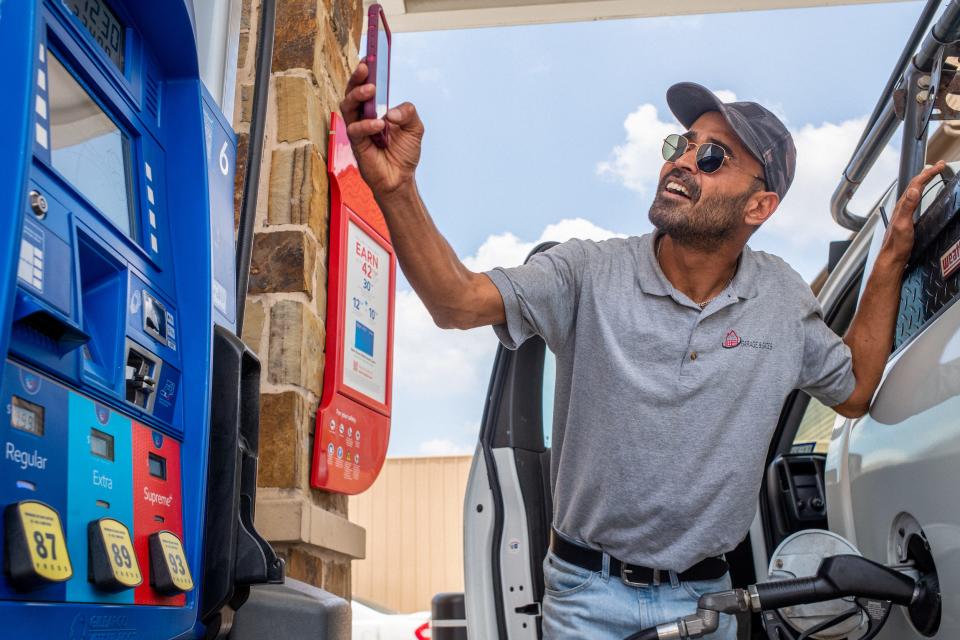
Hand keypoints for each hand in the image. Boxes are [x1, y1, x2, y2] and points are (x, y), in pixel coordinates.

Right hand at [340, 59, 423, 197]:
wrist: (400, 179)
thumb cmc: (404, 153)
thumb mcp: (415, 128)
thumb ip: (409, 112)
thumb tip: (391, 112)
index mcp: (376, 110)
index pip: (366, 87)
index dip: (365, 73)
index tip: (368, 58)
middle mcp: (364, 117)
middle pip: (352, 93)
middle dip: (357, 79)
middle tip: (365, 69)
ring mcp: (358, 130)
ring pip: (347, 107)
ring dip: (358, 95)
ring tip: (371, 90)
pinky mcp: (356, 144)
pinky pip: (355, 129)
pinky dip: (366, 124)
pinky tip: (379, 124)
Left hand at [880, 160, 946, 264]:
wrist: (893, 256)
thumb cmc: (897, 244)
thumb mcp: (903, 224)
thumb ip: (907, 206)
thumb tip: (913, 189)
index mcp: (902, 205)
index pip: (916, 184)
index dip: (928, 173)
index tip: (939, 166)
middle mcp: (902, 206)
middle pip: (915, 184)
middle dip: (928, 172)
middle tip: (939, 165)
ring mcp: (904, 211)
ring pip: (915, 190)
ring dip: (925, 180)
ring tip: (932, 173)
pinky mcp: (907, 217)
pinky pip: (915, 198)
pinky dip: (922, 190)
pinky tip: (923, 192)